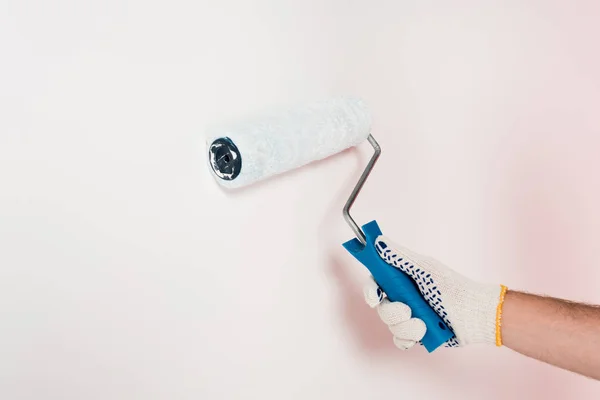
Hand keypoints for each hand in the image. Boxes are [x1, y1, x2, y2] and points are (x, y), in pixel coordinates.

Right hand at [364, 235, 504, 349]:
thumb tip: (378, 241)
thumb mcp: (426, 269)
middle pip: (381, 307)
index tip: (375, 295)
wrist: (474, 315)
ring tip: (425, 324)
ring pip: (391, 326)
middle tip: (408, 310)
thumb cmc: (453, 288)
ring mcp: (408, 317)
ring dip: (407, 326)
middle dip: (393, 311)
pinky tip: (422, 333)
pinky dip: (410, 338)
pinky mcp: (416, 335)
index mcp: (401, 281)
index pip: (375, 283)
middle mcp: (402, 298)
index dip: (370, 290)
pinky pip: (401, 341)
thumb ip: (400, 256)